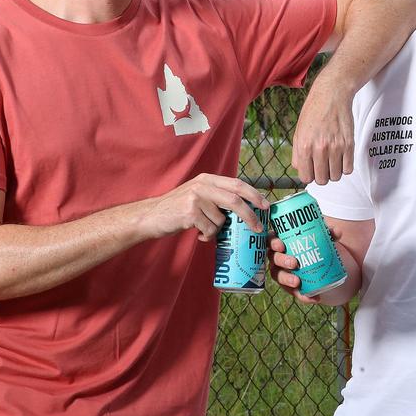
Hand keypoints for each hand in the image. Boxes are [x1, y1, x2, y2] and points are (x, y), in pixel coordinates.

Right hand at [137, 173, 266, 241]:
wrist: (150, 216)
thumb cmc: (177, 209)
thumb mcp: (197, 195)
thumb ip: (217, 197)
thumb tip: (246, 209)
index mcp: (207, 179)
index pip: (237, 183)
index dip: (254, 194)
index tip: (266, 205)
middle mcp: (202, 185)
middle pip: (235, 200)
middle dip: (250, 215)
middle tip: (258, 227)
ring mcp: (196, 198)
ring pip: (221, 220)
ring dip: (217, 231)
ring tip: (204, 229)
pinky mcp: (190, 213)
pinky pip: (210, 230)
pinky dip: (208, 236)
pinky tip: (198, 234)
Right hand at [267, 223, 342, 303]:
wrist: (316, 260)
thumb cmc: (311, 244)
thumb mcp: (319, 237)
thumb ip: (327, 233)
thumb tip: (337, 232)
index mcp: (280, 241)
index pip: (270, 240)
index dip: (273, 243)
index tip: (281, 245)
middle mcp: (276, 256)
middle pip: (274, 258)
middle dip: (282, 261)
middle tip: (294, 263)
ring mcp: (280, 271)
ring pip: (278, 276)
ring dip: (287, 279)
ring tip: (297, 282)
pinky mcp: (288, 286)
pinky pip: (292, 291)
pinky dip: (302, 296)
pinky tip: (313, 298)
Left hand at [292, 78, 353, 184]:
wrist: (332, 95)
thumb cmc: (314, 112)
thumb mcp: (298, 132)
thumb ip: (297, 153)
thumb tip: (301, 170)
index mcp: (304, 146)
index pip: (306, 177)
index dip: (309, 175)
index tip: (312, 170)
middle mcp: (320, 148)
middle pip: (322, 180)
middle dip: (321, 176)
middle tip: (323, 166)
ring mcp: (336, 147)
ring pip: (336, 177)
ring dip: (334, 172)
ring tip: (332, 161)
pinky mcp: (349, 144)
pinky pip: (348, 169)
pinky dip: (345, 167)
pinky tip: (341, 158)